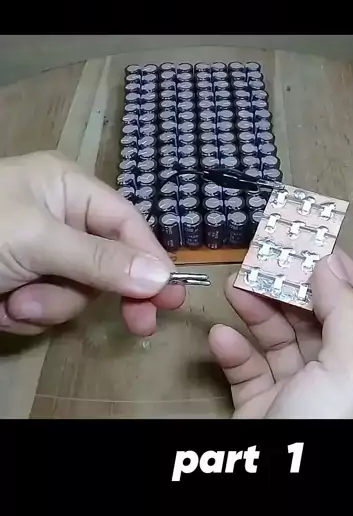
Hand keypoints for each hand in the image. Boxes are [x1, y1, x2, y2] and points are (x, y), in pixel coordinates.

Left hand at [0, 152, 184, 335]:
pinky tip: (1, 308)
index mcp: (67, 188)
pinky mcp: (19, 283)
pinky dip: (25, 315)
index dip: (151, 259)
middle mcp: (58, 218)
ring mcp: (37, 253)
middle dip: (91, 290)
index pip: (125, 223)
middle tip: (139, 327)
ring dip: (47, 305)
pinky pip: (45, 308)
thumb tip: (163, 276)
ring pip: (74, 292)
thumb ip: (99, 260)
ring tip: (14, 304)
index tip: (173, 297)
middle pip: (105, 264)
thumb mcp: (37, 241)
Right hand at [209, 249, 352, 417]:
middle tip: (264, 254)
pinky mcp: (263, 415)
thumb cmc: (332, 436)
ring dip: (258, 311)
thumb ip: (347, 311)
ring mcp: (301, 401)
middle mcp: (344, 387)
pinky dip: (233, 352)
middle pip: (321, 321)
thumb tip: (328, 262)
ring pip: (281, 343)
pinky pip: (248, 374)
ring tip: (235, 285)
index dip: (344, 275)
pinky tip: (220, 337)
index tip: (315, 242)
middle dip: (293, 286)